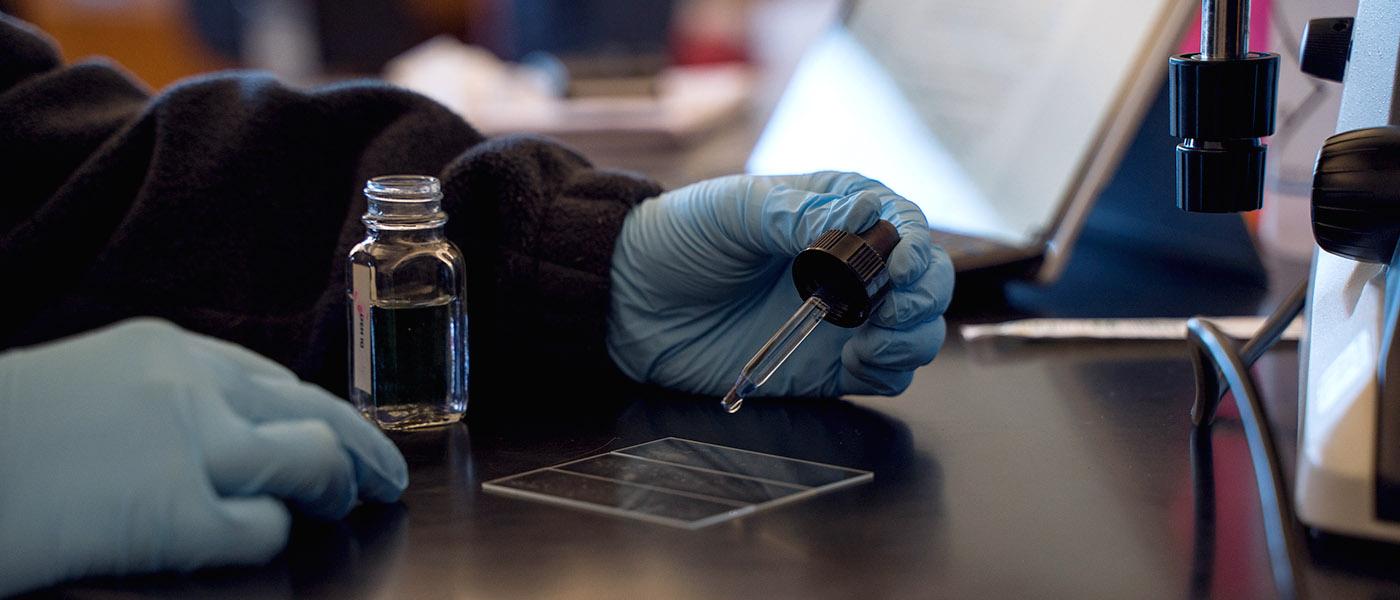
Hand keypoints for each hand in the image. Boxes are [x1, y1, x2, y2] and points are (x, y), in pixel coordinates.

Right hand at [0, 319, 406, 595]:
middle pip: (316, 411)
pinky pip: (261, 526)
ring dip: (343, 486)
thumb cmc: (1, 435)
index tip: (344, 432)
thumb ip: (159, 402)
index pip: (272, 380)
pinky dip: (273, 533)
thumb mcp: (86, 390)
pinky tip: (265, 537)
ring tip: (356, 506)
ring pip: (311, 458)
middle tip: (388, 477)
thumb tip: (231, 439)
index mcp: (163, 350)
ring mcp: (188, 443)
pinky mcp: (175, 511)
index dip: (321, 412)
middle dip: (364, 447)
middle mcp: (190, 383)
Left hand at [607, 172, 953, 397]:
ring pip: (915, 330)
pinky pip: (885, 376)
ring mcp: (843, 318)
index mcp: (835, 211)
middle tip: (893, 312)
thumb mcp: (733, 210)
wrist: (629, 302)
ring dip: (913, 337)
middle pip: (924, 279)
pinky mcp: (828, 367)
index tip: (902, 267)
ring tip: (874, 344)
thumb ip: (796, 215)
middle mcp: (850, 265)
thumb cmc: (679, 239)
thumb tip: (859, 218)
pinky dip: (888, 372)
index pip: (903, 223)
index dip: (915, 245)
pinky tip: (856, 364)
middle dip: (924, 295)